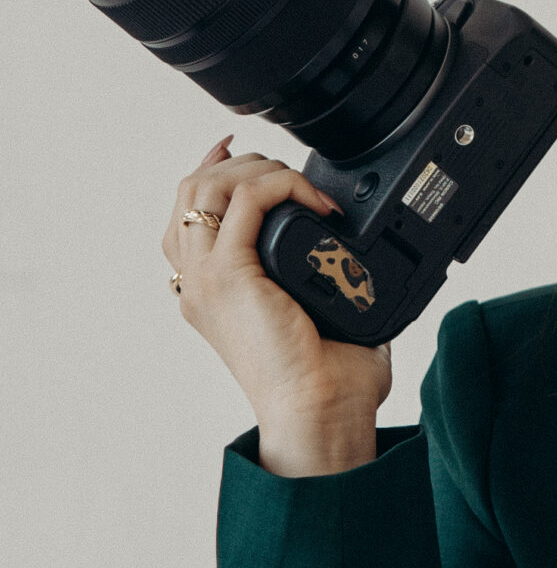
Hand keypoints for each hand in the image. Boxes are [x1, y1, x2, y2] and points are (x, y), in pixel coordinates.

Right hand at [163, 134, 391, 473]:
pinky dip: (282, 187)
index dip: (213, 173)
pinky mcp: (228, 276)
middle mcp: (197, 284)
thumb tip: (359, 264)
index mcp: (208, 294)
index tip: (248, 154)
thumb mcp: (319, 320)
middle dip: (240, 164)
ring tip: (301, 184)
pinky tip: (316, 202)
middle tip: (288, 172)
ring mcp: (206, 279)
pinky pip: (243, 201)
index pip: (187, 215)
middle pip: (190, 190)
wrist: (320, 413)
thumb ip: (326, 286)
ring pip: (207, 186)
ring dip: (258, 169)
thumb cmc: (327, 383)